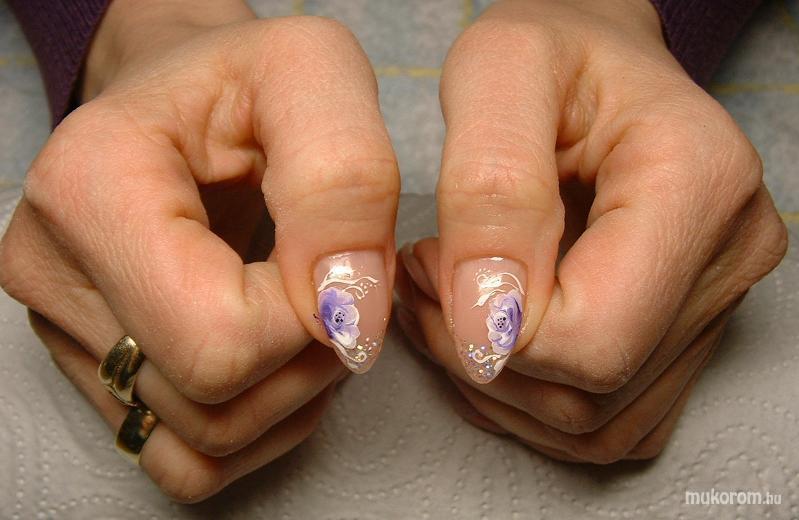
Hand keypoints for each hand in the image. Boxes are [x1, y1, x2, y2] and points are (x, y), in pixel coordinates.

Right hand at [0, 0, 398, 500]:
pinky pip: (189, 463)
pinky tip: (279, 357)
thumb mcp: (313, 75)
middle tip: (332, 285)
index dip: (312, 315)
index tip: (336, 256)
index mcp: (89, 187)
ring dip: (293, 394)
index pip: (219, 339)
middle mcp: (54, 272)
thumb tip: (348, 316)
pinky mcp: (96, 375)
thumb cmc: (246, 80)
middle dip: (310, 359)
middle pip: (213, 404)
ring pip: (204, 447)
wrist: (188, 100)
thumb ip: (344, 181)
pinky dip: (258, 428)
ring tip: (307, 310)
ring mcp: (68, 335)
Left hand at [396, 0, 787, 462]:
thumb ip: (491, 191)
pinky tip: (485, 336)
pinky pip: (603, 423)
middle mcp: (728, 256)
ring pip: (591, 422)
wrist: (599, 61)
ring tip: (445, 301)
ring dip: (492, 382)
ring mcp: (713, 306)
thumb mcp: (498, 71)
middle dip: (478, 355)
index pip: (593, 339)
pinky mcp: (685, 336)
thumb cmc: (552, 50)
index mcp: (699, 183)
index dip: (489, 329)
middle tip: (424, 281)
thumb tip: (489, 325)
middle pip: (591, 390)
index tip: (428, 265)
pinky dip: (526, 399)